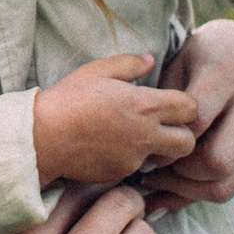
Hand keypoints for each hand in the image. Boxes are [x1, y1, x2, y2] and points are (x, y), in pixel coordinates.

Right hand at [30, 53, 198, 186]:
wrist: (43, 136)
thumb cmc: (68, 99)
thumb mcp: (97, 71)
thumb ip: (129, 64)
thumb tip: (150, 60)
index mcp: (145, 104)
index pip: (190, 108)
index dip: (184, 106)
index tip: (169, 104)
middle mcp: (145, 133)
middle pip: (188, 142)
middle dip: (182, 135)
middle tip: (163, 127)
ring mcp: (134, 157)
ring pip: (164, 158)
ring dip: (159, 150)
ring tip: (137, 138)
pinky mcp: (120, 173)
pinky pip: (137, 168)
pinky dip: (131, 159)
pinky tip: (111, 148)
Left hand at [139, 20, 233, 217]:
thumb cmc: (202, 61)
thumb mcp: (177, 67)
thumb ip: (164, 109)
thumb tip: (144, 166)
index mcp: (226, 74)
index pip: (195, 125)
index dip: (165, 144)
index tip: (145, 149)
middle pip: (217, 162)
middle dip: (180, 175)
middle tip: (156, 170)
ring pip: (229, 183)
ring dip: (192, 190)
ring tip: (165, 181)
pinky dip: (208, 190)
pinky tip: (185, 182)